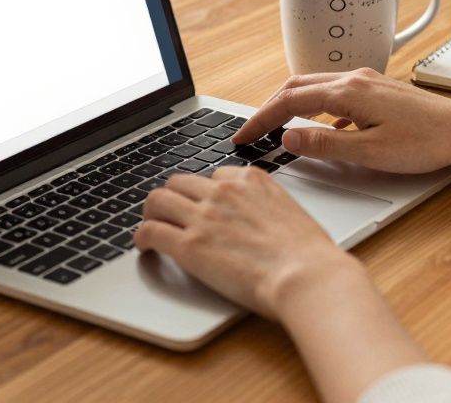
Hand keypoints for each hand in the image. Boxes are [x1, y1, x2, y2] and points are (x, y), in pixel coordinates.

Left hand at [135, 167, 363, 319]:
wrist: (306, 276)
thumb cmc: (308, 255)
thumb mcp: (290, 213)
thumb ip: (267, 208)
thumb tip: (259, 222)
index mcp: (251, 180)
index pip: (214, 175)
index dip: (205, 193)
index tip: (202, 206)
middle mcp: (224, 191)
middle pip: (179, 182)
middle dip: (173, 197)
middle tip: (169, 214)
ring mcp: (204, 216)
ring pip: (157, 200)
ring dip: (151, 213)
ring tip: (152, 227)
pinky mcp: (189, 244)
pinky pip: (150, 230)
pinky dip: (142, 237)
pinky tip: (145, 247)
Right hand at [233, 68, 450, 172]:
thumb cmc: (427, 143)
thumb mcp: (371, 152)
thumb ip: (326, 144)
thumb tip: (289, 138)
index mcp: (348, 92)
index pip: (289, 101)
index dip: (261, 119)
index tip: (243, 136)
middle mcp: (354, 79)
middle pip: (296, 85)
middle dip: (269, 107)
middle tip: (252, 131)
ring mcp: (367, 81)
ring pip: (314, 86)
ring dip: (290, 104)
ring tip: (276, 127)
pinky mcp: (377, 89)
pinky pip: (334, 92)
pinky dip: (315, 106)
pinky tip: (321, 127)